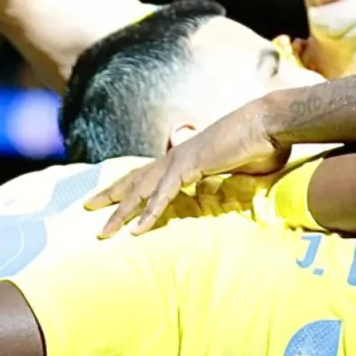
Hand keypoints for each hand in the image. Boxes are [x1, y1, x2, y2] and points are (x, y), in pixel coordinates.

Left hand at [87, 98, 288, 236]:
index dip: (128, 185)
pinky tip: (136, 230)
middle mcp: (177, 157)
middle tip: (86, 207)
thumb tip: (235, 191)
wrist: (270, 123)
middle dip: (109, 195)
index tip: (110, 196)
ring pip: (141, 191)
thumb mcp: (240, 168)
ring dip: (120, 213)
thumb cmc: (261, 144)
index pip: (149, 173)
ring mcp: (181, 160)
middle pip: (134, 179)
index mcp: (186, 157)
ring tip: (103, 232)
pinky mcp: (190, 167)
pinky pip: (164, 196)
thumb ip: (229, 180)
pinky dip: (149, 213)